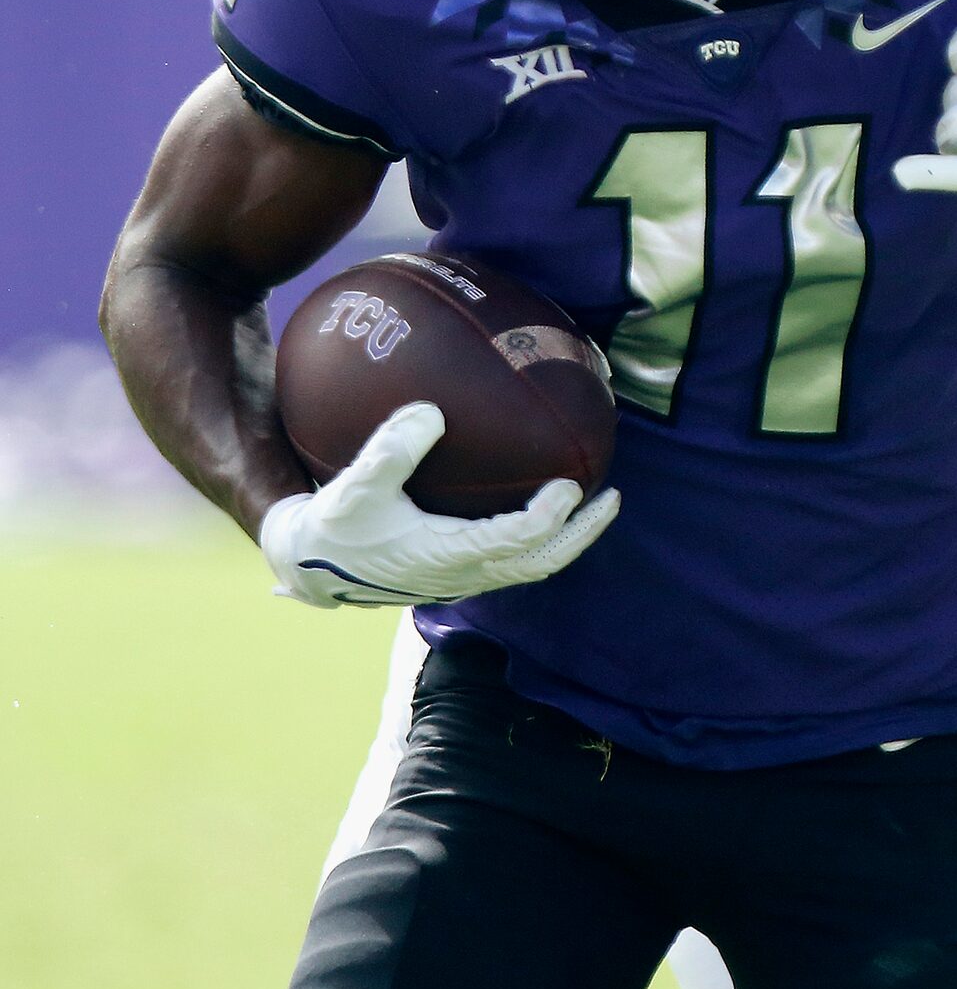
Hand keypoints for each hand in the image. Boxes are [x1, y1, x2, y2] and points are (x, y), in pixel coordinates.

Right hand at [259, 402, 619, 608]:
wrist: (311, 568)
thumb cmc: (334, 526)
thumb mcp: (354, 486)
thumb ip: (390, 451)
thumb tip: (432, 412)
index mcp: (446, 555)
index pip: (518, 540)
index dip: (550, 515)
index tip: (569, 482)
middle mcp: (464, 573)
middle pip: (542, 560)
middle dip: (582, 532)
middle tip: (613, 497)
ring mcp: (464, 577)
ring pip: (533, 564)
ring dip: (568, 537)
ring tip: (597, 501)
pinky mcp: (459, 573)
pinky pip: (515, 559)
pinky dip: (541, 536)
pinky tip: (547, 504)